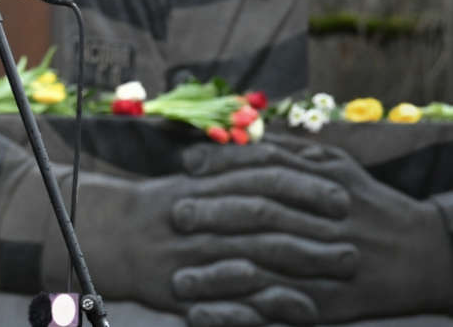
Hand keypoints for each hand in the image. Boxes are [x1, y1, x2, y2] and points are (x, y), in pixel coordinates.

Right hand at [75, 150, 353, 319]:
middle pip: (264, 216)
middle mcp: (197, 215)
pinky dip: (271, 300)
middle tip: (354, 239)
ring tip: (340, 268)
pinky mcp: (183, 286)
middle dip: (314, 228)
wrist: (108, 238)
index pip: (261, 178)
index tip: (342, 196)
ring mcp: (190, 251)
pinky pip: (233, 295)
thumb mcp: (192, 181)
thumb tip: (285, 158)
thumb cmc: (160, 208)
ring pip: (256, 254)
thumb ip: (231, 171)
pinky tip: (304, 305)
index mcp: (201, 186)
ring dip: (304, 262)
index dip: (304, 186)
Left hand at [174, 137, 452, 324]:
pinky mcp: (329, 302)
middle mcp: (327, 219)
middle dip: (215, 212)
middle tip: (177, 214)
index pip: (265, 166)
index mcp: (326, 181)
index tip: (187, 165)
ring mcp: (327, 262)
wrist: (426, 255)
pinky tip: (204, 315)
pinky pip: (277, 307)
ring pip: (266, 263)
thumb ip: (286, 152)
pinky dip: (237, 312)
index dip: (223, 163)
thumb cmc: (367, 203)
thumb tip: (229, 142)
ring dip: (217, 272)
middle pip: (262, 211)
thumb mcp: (336, 167)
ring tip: (177, 279)